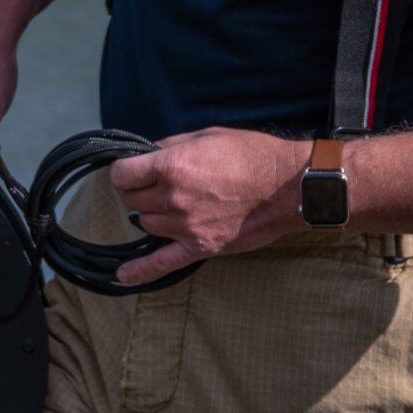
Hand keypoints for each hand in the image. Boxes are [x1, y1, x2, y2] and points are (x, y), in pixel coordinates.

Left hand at [105, 127, 307, 283]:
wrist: (291, 186)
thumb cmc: (253, 155)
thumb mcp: (206, 136)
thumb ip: (169, 146)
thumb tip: (144, 155)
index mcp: (173, 167)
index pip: (121, 175)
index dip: (126, 171)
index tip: (135, 170)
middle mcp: (175, 198)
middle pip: (132, 200)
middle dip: (141, 190)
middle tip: (162, 184)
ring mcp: (186, 226)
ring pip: (145, 223)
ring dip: (153, 214)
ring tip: (177, 204)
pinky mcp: (201, 247)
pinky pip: (161, 263)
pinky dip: (140, 271)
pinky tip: (122, 276)